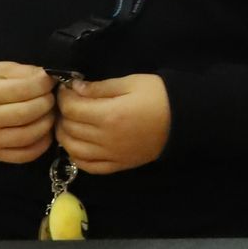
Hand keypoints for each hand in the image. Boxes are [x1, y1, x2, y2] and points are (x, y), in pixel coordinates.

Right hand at [0, 61, 56, 164]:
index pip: (22, 90)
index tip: (49, 81)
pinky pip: (26, 155)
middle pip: (28, 113)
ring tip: (48, 112)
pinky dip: (42, 143)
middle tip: (50, 97)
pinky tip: (44, 130)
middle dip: (47, 102)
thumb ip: (24, 72)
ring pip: (30, 135)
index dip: (43, 84)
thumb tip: (48, 79)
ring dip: (48, 122)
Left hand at [52, 73, 171, 173]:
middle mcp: (105, 138)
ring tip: (70, 123)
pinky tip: (78, 144)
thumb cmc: (159, 96)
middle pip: (69, 128)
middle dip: (63, 113)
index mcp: (109, 115)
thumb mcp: (131, 83)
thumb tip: (75, 88)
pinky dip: (77, 156)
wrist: (184, 120)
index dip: (64, 97)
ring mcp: (111, 155)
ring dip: (65, 135)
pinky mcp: (118, 165)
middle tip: (69, 104)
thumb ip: (101, 87)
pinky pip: (88, 166)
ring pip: (73, 149)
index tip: (67, 89)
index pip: (71, 108)